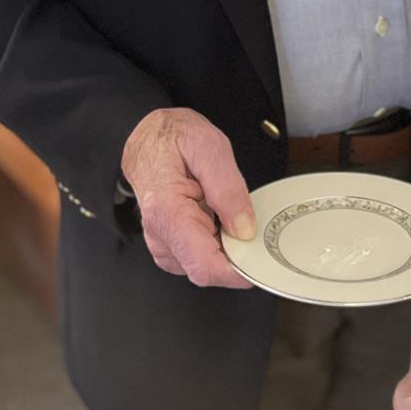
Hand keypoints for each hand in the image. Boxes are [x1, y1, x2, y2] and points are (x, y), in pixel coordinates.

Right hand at [122, 106, 254, 289]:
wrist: (149, 137)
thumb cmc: (173, 137)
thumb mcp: (209, 147)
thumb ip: (228, 189)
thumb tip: (244, 229)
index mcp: (167, 211)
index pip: (204, 265)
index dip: (237, 272)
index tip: (261, 263)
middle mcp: (159, 233)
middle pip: (207, 270)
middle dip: (234, 255)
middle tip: (248, 222)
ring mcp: (162, 242)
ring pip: (205, 265)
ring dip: (225, 247)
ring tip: (224, 211)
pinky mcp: (168, 245)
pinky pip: (199, 257)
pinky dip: (215, 243)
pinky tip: (216, 219)